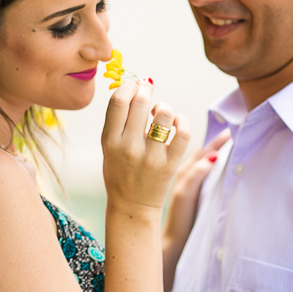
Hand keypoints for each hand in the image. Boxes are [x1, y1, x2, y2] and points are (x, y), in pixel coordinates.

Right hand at [101, 80, 191, 214]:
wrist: (132, 206)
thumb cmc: (120, 171)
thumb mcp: (109, 147)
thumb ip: (118, 120)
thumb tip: (134, 86)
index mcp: (110, 141)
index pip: (119, 102)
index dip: (129, 86)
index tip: (134, 85)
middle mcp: (129, 148)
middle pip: (141, 103)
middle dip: (146, 90)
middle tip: (148, 89)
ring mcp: (151, 157)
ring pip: (164, 115)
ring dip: (164, 106)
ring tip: (161, 111)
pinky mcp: (170, 165)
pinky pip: (183, 134)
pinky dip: (182, 122)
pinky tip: (176, 122)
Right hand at [162, 128, 230, 290]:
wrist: (171, 241)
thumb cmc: (183, 222)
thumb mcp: (194, 199)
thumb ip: (204, 180)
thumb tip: (220, 166)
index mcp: (185, 175)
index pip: (201, 154)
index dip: (214, 142)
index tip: (229, 129)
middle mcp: (182, 175)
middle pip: (201, 153)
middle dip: (216, 140)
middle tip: (231, 127)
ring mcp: (181, 183)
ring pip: (197, 160)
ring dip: (211, 148)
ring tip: (227, 136)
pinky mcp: (182, 194)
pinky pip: (193, 177)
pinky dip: (202, 168)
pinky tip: (213, 159)